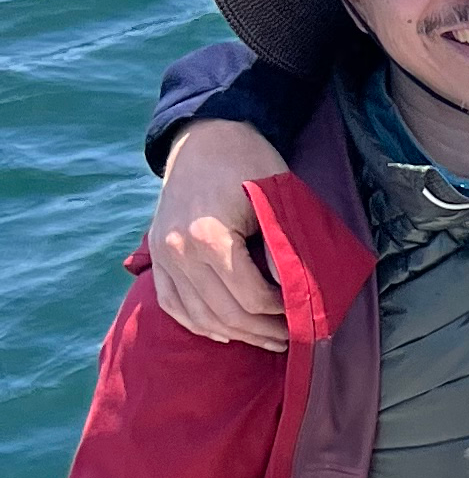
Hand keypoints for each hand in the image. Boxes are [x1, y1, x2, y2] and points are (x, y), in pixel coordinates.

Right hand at [150, 119, 294, 349]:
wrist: (205, 138)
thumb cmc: (248, 164)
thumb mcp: (275, 200)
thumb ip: (283, 248)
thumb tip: (295, 293)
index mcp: (207, 236)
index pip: (251, 297)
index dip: (282, 313)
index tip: (305, 312)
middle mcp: (177, 249)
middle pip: (226, 314)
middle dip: (265, 332)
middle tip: (295, 338)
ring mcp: (162, 254)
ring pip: (200, 317)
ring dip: (237, 334)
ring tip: (268, 339)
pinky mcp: (155, 256)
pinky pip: (172, 304)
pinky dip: (199, 324)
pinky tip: (225, 332)